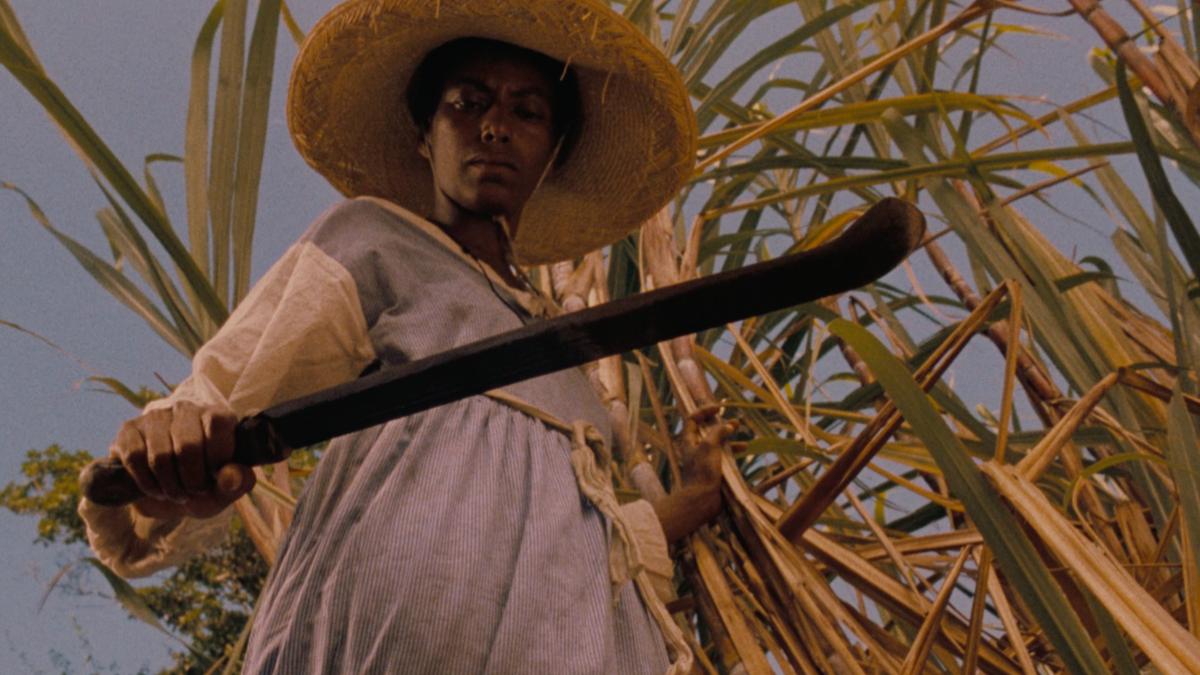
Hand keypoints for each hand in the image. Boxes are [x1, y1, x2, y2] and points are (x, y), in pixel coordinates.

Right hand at [108, 401, 254, 518]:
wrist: (166, 496)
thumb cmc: (202, 487)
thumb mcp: (225, 491)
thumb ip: (237, 482)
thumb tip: (230, 477)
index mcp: (217, 415)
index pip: (218, 423)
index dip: (217, 457)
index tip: (215, 477)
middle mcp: (186, 409)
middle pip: (188, 446)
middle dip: (192, 480)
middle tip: (193, 492)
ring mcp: (155, 417)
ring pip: (160, 455)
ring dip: (169, 485)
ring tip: (176, 494)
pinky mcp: (129, 430)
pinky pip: (134, 457)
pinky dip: (146, 482)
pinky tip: (155, 489)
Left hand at [678, 405, 736, 489]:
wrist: (702, 500)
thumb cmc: (702, 471)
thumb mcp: (709, 446)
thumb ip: (718, 432)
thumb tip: (728, 425)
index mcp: (689, 441)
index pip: (693, 419)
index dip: (704, 411)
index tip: (719, 407)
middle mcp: (695, 449)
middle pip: (706, 431)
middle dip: (721, 425)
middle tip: (736, 422)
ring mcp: (704, 460)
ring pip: (717, 445)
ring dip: (730, 440)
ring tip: (744, 440)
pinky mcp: (712, 470)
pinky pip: (723, 457)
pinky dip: (732, 453)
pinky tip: (743, 453)